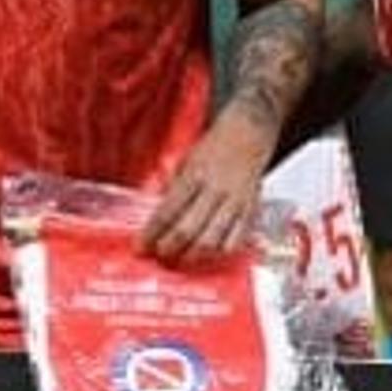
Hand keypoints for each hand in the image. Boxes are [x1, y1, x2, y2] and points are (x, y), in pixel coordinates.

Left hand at [140, 121, 270, 260]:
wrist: (249, 132)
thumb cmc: (214, 147)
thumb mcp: (186, 159)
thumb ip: (171, 185)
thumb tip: (155, 212)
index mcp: (194, 175)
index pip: (167, 211)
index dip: (152, 233)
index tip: (140, 246)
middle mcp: (215, 190)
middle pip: (188, 230)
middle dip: (169, 247)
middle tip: (158, 254)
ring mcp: (234, 202)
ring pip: (212, 240)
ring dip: (193, 255)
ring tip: (181, 257)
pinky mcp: (250, 209)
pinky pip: (236, 240)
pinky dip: (220, 251)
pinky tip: (208, 253)